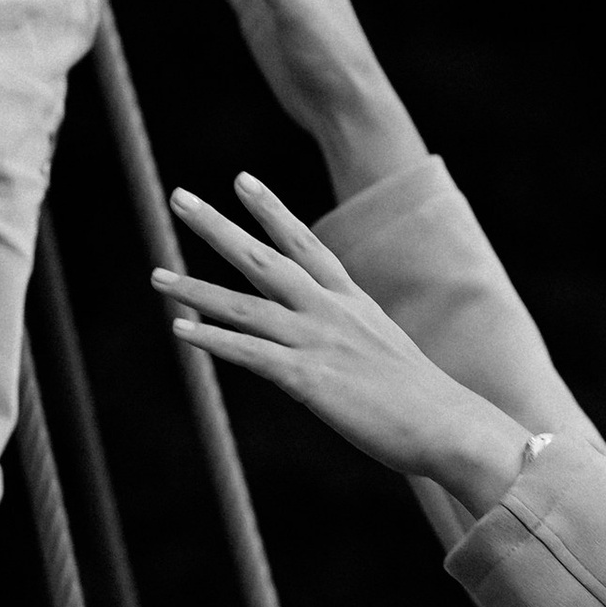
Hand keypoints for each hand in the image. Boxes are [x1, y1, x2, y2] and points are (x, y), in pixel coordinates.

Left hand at [155, 175, 535, 513]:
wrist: (450, 427)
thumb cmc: (424, 400)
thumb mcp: (387, 351)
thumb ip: (354, 339)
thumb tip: (335, 347)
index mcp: (351, 301)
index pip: (305, 242)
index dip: (270, 209)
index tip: (241, 179)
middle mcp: (330, 312)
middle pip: (263, 258)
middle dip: (218, 226)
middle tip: (178, 197)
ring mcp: (318, 342)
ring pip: (244, 306)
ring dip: (195, 289)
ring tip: (155, 275)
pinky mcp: (308, 379)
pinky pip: (249, 354)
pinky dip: (213, 340)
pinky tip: (180, 329)